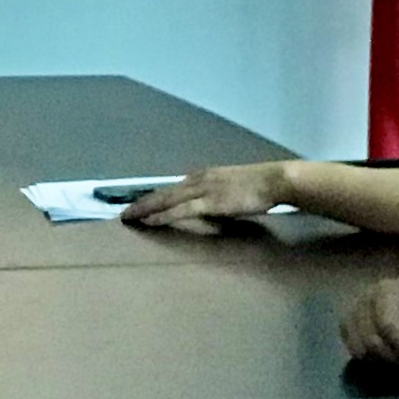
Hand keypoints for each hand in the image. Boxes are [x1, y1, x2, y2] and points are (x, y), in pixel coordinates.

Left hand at [121, 162, 285, 226]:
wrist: (274, 180)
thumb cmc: (258, 188)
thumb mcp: (231, 191)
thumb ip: (215, 201)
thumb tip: (206, 213)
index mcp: (203, 176)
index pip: (172, 188)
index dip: (154, 197)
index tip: (139, 205)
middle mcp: (197, 180)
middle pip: (163, 192)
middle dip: (142, 202)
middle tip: (124, 213)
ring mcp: (201, 189)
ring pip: (166, 200)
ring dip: (145, 209)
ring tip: (129, 218)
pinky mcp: (208, 202)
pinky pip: (179, 210)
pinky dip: (162, 216)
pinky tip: (149, 222)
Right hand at [342, 271, 398, 367]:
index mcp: (386, 291)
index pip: (387, 325)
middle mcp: (364, 299)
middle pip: (371, 340)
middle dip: (395, 357)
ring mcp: (352, 311)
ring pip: (359, 349)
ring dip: (382, 360)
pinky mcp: (346, 325)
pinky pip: (352, 349)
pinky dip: (369, 359)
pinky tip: (386, 356)